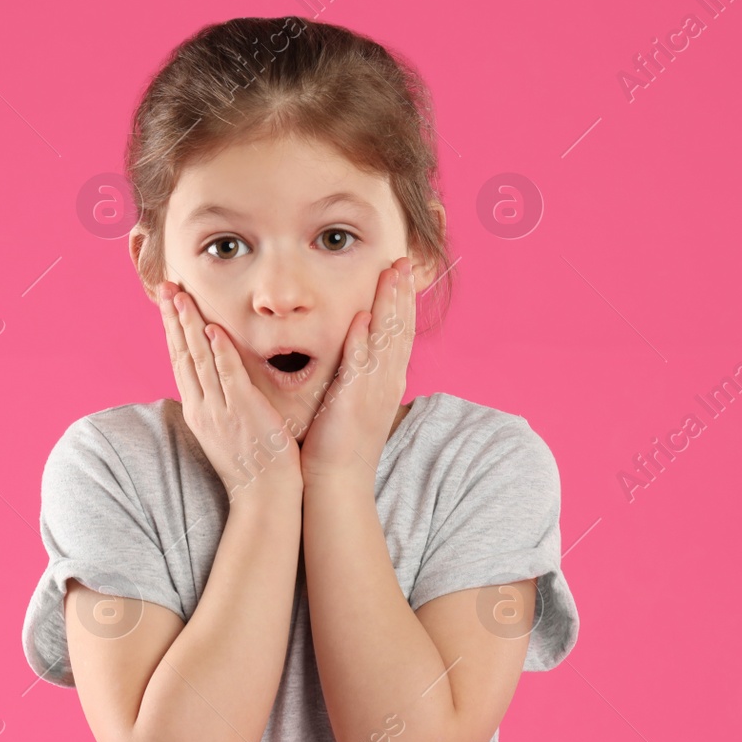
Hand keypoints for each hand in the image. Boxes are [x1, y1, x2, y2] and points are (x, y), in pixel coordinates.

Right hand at [157, 281, 301, 503]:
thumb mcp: (225, 433)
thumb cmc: (252, 466)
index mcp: (198, 411)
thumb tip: (212, 384)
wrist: (263, 496)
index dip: (172, 331)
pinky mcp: (243, 410)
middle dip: (172, 319)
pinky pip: (228, 374)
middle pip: (182, 354)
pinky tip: (212, 327)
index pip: (180, 362)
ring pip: (199, 359)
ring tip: (180, 297)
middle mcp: (202, 407)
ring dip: (189, 325)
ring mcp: (221, 409)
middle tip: (165, 288)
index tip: (168, 304)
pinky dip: (219, 350)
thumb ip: (218, 405)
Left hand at [298, 256, 416, 486]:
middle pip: (400, 329)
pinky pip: (360, 367)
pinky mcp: (355, 403)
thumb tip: (357, 340)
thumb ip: (359, 370)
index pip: (398, 332)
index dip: (401, 300)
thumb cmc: (339, 442)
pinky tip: (362, 320)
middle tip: (402, 260)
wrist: (339, 480)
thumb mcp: (354, 399)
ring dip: (389, 307)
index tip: (399, 272)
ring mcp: (374, 392)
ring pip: (386, 341)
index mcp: (387, 380)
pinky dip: (362, 343)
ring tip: (390, 275)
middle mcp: (387, 382)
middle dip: (401, 293)